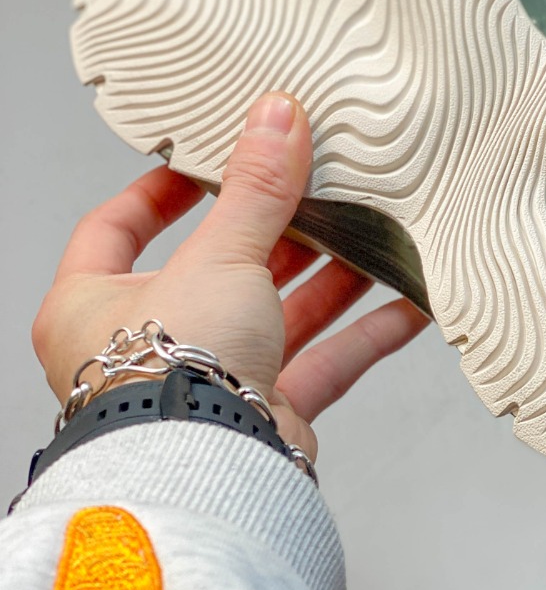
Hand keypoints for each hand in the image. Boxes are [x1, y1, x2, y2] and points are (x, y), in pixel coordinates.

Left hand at [32, 93, 428, 461]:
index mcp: (93, 304)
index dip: (159, 191)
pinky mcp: (263, 416)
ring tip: (374, 232)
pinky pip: (321, 364)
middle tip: (317, 187)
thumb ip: (255, 190)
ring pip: (276, 315)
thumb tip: (276, 117)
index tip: (207, 162)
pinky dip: (365, 334)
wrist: (207, 472)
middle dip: (277, 231)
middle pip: (217, 270)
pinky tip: (408, 304)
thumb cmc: (170, 373)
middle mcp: (146, 346)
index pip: (116, 230)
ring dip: (329, 277)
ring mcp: (208, 382)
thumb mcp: (217, 254)